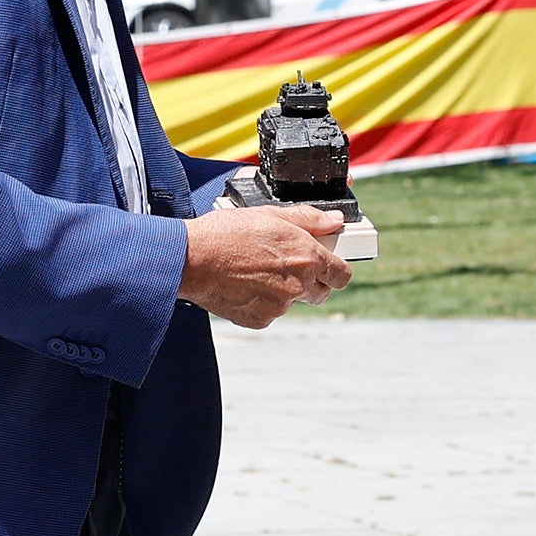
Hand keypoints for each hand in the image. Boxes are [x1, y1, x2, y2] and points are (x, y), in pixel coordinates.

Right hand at [179, 204, 350, 328]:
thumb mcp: (272, 215)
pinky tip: (246, 283)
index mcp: (308, 258)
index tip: (329, 265)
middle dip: (313, 280)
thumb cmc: (227, 233)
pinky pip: (271, 312)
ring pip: (294, 302)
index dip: (337, 269)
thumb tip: (334, 221)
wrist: (192, 259)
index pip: (343, 275)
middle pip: (323, 292)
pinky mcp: (260, 320)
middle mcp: (299, 286)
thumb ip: (310, 219)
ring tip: (258, 270)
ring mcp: (280, 306)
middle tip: (290, 265)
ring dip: (285, 290)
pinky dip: (263, 301)